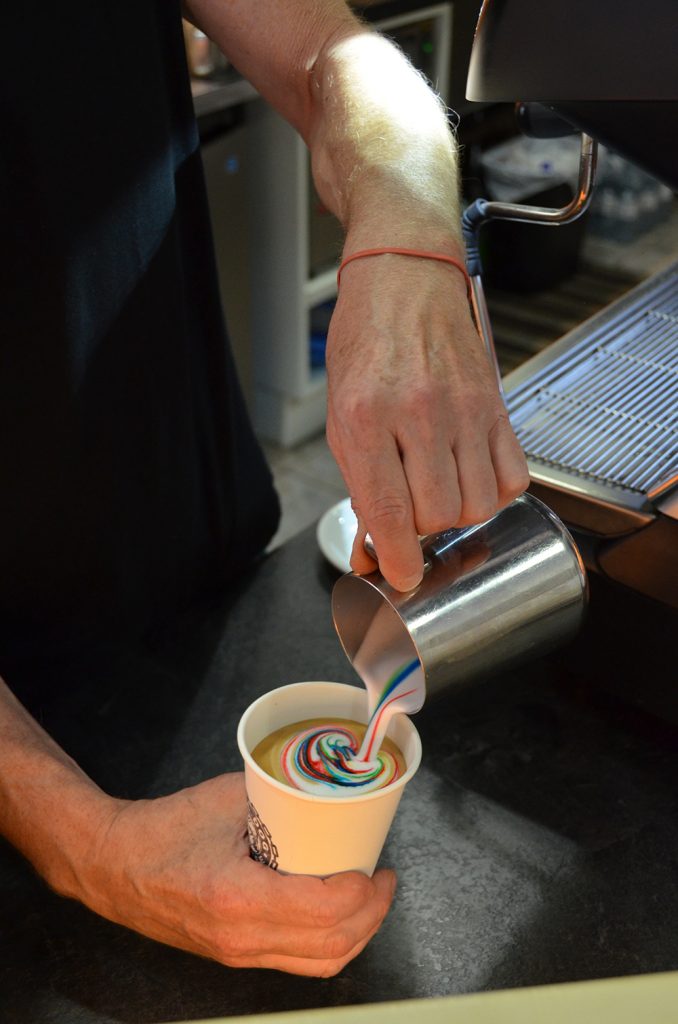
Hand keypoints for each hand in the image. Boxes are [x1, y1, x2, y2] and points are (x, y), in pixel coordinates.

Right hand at [78, 773, 394, 975]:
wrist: (113, 866)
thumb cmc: (162, 832)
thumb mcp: (226, 800)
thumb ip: (278, 799)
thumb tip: (325, 791)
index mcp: (238, 897)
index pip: (324, 910)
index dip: (363, 891)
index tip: (376, 865)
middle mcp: (241, 937)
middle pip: (332, 945)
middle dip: (372, 914)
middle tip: (385, 879)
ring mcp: (238, 953)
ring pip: (320, 964)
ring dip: (357, 934)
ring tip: (371, 897)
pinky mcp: (236, 955)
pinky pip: (298, 962)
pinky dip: (330, 942)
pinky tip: (338, 913)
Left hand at [326, 253, 528, 590]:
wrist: (405, 277)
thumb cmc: (366, 342)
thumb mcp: (341, 414)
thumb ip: (359, 484)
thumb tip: (371, 549)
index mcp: (365, 417)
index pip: (390, 512)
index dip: (398, 560)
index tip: (403, 577)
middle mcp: (417, 413)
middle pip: (439, 516)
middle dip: (421, 529)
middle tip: (409, 508)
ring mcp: (464, 409)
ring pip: (477, 504)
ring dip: (457, 514)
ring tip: (438, 488)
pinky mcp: (496, 405)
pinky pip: (512, 478)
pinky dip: (494, 493)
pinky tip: (470, 476)